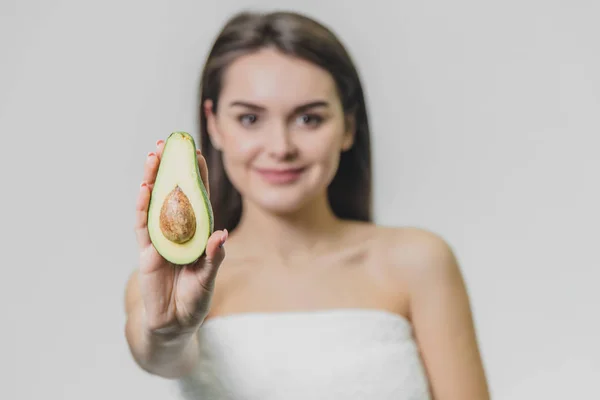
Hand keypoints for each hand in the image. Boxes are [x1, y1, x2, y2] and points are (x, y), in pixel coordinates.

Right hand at [134, 139, 227, 338]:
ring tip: (153, 156)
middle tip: (168, 144)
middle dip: (170, 169)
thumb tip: (221, 235)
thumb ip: (213, 258)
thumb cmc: (195, 299)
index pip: (196, 199)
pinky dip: (143, 207)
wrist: (173, 324)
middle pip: (171, 194)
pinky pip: (143, 226)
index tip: (196, 152)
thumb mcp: (208, 278)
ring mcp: (159, 239)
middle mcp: (176, 231)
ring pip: (154, 203)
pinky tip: (144, 188)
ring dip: (152, 180)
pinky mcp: (145, 252)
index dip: (195, 176)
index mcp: (196, 233)